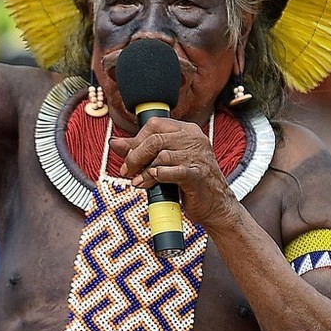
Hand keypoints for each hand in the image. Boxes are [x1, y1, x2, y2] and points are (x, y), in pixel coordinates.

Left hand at [109, 116, 238, 228]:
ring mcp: (197, 156)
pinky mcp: (197, 175)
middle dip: (135, 157)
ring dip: (144, 171)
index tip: (128, 156)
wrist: (215, 205)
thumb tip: (115, 143)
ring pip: (161, 156)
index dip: (136, 140)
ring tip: (139, 182)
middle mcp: (194, 139)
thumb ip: (140, 150)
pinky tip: (151, 183)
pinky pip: (170, 171)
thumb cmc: (190, 182)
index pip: (154, 125)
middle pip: (155, 140)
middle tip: (127, 170)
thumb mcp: (165, 162)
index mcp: (187, 131)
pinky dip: (156, 177)